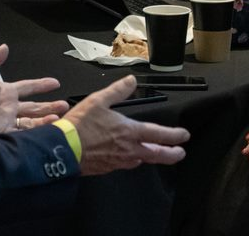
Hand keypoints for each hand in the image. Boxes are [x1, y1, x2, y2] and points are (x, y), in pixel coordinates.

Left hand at [0, 44, 68, 133]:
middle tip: (65, 105)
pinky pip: (21, 134)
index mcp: (4, 91)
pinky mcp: (1, 134)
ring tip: (59, 118)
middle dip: (49, 105)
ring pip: (31, 121)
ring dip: (45, 120)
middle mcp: (8, 107)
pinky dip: (34, 134)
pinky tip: (44, 131)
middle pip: (34, 106)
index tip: (55, 83)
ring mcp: (5, 121)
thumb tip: (5, 47)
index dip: (41, 84)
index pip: (27, 87)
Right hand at [62, 75, 189, 175]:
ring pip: (141, 161)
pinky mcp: (107, 168)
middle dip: (171, 154)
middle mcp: (128, 150)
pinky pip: (125, 165)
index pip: (159, 135)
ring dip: (151, 157)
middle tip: (180, 153)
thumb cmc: (81, 125)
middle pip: (157, 155)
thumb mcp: (99, 100)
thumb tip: (132, 80)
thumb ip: (118, 91)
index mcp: (129, 132)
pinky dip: (132, 160)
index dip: (174, 135)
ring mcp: (118, 161)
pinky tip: (129, 158)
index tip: (184, 136)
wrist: (64, 149)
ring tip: (155, 154)